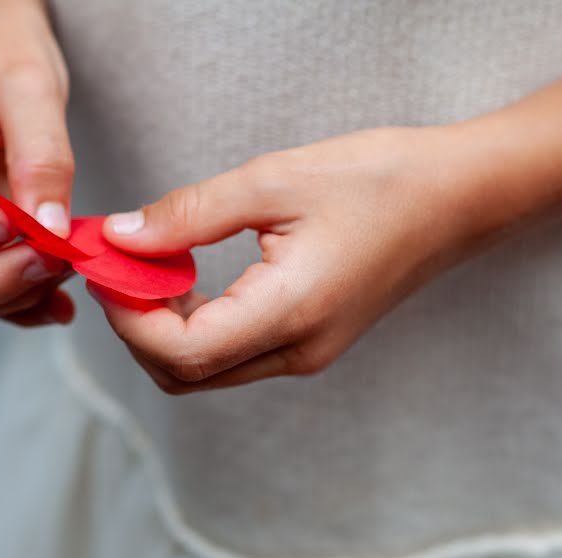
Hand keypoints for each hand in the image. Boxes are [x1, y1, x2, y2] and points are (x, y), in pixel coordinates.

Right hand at [0, 0, 75, 325]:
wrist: (3, 45)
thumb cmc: (1, 51)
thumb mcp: (28, 87)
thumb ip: (40, 155)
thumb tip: (51, 227)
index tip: (10, 226)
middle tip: (51, 261)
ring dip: (10, 297)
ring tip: (64, 268)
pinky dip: (23, 304)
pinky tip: (60, 302)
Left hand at [90, 127, 493, 392]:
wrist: (456, 198)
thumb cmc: (379, 179)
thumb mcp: (275, 181)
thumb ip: (190, 214)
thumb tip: (122, 236)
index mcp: (291, 313)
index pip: (181, 351)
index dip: (127, 315)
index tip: (105, 264)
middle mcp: (298, 350)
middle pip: (184, 374)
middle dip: (136, 326)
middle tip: (118, 264)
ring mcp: (306, 353)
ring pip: (206, 370)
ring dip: (162, 328)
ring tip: (149, 265)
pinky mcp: (310, 342)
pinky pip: (234, 354)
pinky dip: (195, 325)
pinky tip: (187, 277)